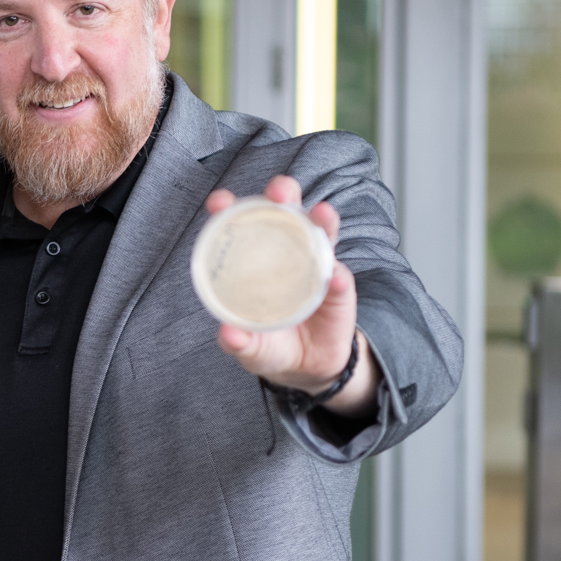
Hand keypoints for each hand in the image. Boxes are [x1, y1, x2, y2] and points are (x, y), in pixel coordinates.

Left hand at [205, 175, 378, 416]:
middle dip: (284, 194)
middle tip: (280, 192)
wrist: (306, 367)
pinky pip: (341, 279)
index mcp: (255, 259)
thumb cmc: (270, 344)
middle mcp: (287, 252)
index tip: (219, 201)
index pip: (241, 225)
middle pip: (286, 213)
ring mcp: (316, 267)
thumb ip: (239, 341)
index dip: (229, 208)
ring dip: (321, 220)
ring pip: (321, 234)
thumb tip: (228, 334)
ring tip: (321, 214)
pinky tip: (334, 278)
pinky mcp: (339, 290)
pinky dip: (338, 276)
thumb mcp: (250, 346)